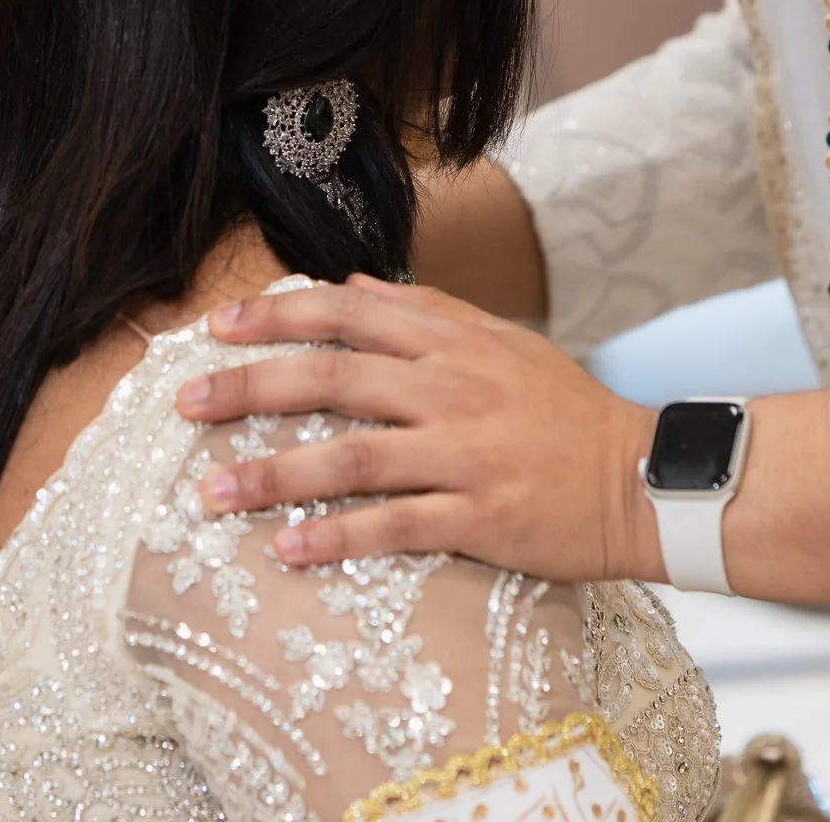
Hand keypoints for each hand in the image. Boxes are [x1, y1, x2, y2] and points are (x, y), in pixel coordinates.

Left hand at [179, 277, 661, 580]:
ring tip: (211, 491)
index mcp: (455, 341)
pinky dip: (337, 536)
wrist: (643, 478)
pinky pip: (394, 525)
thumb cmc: (567, 412)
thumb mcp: (503, 341)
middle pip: (332, 379)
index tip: (219, 326)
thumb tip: (352, 281)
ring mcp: (465, 453)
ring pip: (350, 457)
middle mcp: (453, 388)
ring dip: (274, 474)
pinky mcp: (480, 516)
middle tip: (186, 404)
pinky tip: (287, 548)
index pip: (350, 313)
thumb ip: (427, 310)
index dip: (279, 316)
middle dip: (250, 389)